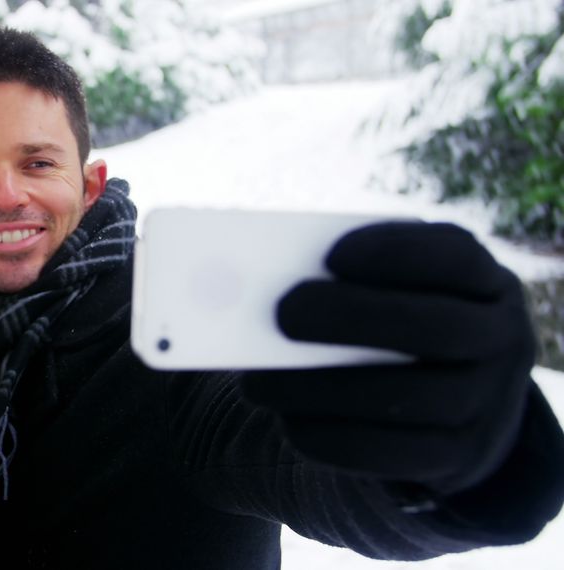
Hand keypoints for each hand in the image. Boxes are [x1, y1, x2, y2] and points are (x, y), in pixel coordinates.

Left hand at [239, 221, 535, 495]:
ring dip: (324, 390)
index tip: (331, 255)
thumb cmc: (401, 325)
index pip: (453, 257)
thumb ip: (349, 280)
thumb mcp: (397, 292)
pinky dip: (332, 438)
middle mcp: (501, 339)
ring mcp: (488, 403)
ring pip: (410, 397)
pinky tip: (286, 422)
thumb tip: (260, 288)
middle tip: (283, 314)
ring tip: (258, 383)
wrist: (459, 403)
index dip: (394, 253)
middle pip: (436, 328)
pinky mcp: (458, 457)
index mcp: (484, 282)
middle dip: (353, 318)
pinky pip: (394, 454)